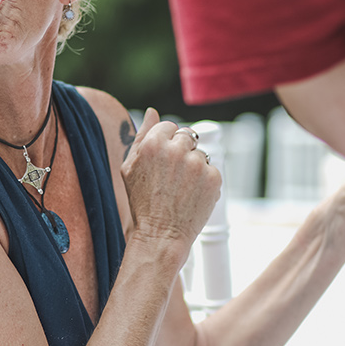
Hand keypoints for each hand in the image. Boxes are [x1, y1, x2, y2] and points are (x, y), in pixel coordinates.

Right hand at [121, 108, 221, 249]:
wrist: (161, 234)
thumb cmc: (142, 202)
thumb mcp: (131, 167)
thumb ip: (142, 135)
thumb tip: (152, 111)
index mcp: (153, 143)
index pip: (170, 126)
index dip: (166, 145)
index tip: (163, 163)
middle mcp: (176, 150)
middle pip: (187, 137)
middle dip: (182, 152)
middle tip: (172, 178)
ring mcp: (197, 163)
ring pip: (200, 154)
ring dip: (194, 167)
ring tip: (181, 190)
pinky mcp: (213, 177)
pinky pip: (211, 169)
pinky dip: (205, 182)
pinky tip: (192, 196)